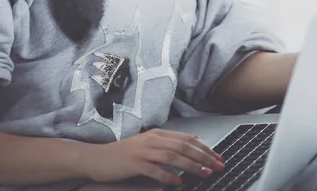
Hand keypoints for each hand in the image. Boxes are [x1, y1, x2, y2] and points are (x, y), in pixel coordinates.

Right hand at [84, 128, 224, 185]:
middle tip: (218, 165)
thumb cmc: (124, 154)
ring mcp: (143, 151)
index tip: (218, 157)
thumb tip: (191, 144)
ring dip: (190, 165)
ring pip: (172, 157)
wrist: (98, 157)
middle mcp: (152, 140)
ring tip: (204, 173)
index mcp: (157, 134)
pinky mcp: (135, 164)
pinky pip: (154, 170)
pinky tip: (177, 182)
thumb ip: (167, 143)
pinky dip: (167, 176)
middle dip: (203, 157)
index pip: (186, 139)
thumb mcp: (148, 144)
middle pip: (183, 147)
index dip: (204, 148)